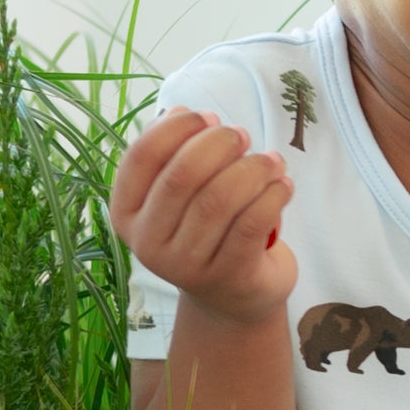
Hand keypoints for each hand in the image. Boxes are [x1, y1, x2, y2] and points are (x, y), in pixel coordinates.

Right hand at [108, 109, 297, 328]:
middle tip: (242, 135)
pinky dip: (271, 196)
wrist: (232, 296)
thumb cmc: (205, 230)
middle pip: (182, 176)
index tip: (208, 118)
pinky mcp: (229, 277)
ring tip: (271, 160)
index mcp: (126, 213)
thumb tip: (182, 112)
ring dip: (251, 169)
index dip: (177, 128)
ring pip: (218, 200)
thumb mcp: (180, 195)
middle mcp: (148, 243)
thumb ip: (175, 154)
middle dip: (218, 145)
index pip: (142, 157)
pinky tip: (283, 185)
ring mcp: (186, 266)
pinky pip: (250, 225)